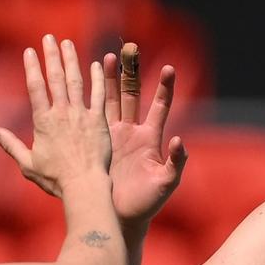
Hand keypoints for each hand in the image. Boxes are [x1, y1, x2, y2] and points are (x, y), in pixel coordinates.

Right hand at [0, 35, 109, 196]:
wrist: (84, 186)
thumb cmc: (55, 179)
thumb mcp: (28, 163)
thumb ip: (10, 144)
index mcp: (43, 122)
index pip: (36, 88)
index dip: (32, 67)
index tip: (30, 51)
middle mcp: (62, 113)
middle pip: (55, 78)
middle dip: (51, 55)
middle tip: (49, 37)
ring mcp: (81, 115)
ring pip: (75, 81)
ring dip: (71, 60)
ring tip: (67, 43)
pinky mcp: (98, 121)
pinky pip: (98, 95)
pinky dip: (97, 78)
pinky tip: (96, 63)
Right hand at [102, 49, 186, 232]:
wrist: (121, 216)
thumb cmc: (147, 203)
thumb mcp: (166, 183)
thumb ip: (175, 163)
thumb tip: (180, 142)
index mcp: (150, 139)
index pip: (160, 107)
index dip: (164, 88)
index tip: (169, 67)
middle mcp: (133, 132)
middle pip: (132, 95)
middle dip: (131, 73)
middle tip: (129, 48)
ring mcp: (114, 136)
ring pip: (110, 101)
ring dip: (108, 80)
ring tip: (105, 58)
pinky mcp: (99, 144)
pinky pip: (94, 118)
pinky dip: (91, 102)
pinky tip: (84, 84)